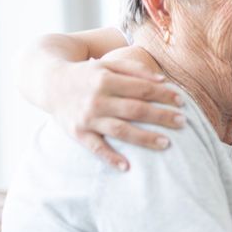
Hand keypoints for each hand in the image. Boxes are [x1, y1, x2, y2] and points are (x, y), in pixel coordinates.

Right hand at [52, 57, 183, 169]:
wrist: (48, 82)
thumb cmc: (87, 74)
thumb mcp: (107, 64)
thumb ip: (135, 69)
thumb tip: (163, 80)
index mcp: (106, 79)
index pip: (142, 88)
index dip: (164, 95)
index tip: (182, 102)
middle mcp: (97, 99)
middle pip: (135, 109)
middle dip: (161, 116)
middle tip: (183, 123)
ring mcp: (87, 117)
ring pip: (120, 130)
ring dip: (144, 138)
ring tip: (167, 143)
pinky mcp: (77, 133)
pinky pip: (96, 147)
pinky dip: (110, 157)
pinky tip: (127, 167)